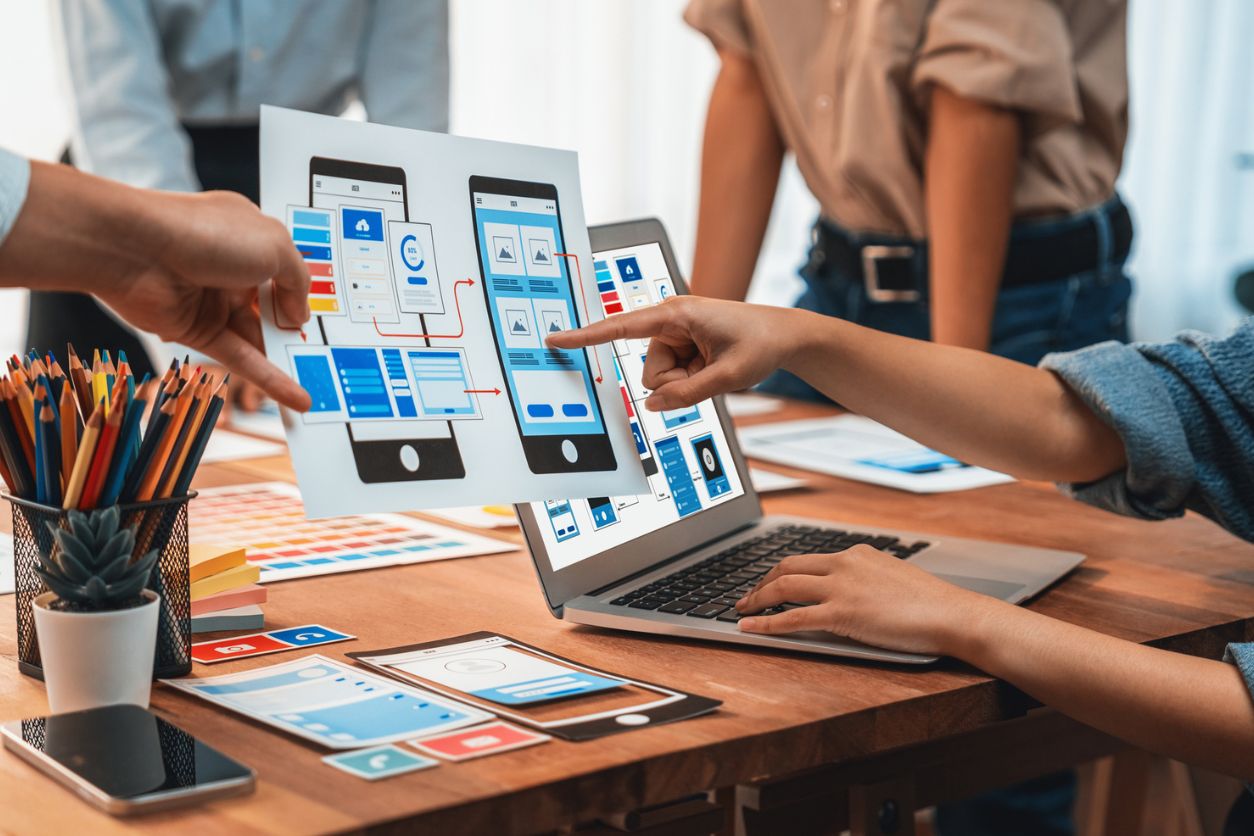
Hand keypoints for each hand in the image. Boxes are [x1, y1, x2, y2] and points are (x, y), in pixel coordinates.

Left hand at [95, 190, 311, 410]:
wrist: (133, 249)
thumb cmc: (202, 233)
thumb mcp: (275, 247)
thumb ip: (298, 282)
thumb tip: (299, 315)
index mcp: (249, 236)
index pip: (283, 267)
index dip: (301, 289)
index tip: (325, 312)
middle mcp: (230, 268)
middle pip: (271, 305)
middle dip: (295, 327)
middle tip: (322, 350)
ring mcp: (212, 301)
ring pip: (257, 335)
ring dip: (286, 357)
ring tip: (320, 378)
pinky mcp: (196, 331)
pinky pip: (240, 358)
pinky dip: (268, 377)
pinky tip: (296, 396)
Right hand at [545, 296, 802, 409]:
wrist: (785, 336)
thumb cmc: (760, 343)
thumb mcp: (728, 376)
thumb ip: (687, 395)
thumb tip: (652, 405)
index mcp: (676, 314)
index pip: (620, 328)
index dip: (586, 336)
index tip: (556, 339)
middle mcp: (670, 321)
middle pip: (650, 373)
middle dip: (677, 384)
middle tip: (712, 371)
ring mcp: (675, 336)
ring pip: (659, 380)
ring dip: (687, 383)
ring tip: (715, 367)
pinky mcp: (680, 347)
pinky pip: (671, 378)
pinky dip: (692, 381)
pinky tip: (712, 366)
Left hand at [735, 546, 1002, 656]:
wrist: (952, 615)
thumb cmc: (932, 604)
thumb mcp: (894, 577)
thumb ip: (868, 579)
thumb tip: (853, 591)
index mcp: (857, 553)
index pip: (809, 557)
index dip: (783, 570)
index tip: (770, 580)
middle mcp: (845, 564)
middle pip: (787, 565)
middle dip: (762, 580)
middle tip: (748, 594)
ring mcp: (842, 588)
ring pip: (784, 586)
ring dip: (757, 598)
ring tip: (741, 609)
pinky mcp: (842, 613)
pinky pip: (793, 617)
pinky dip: (766, 622)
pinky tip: (750, 627)